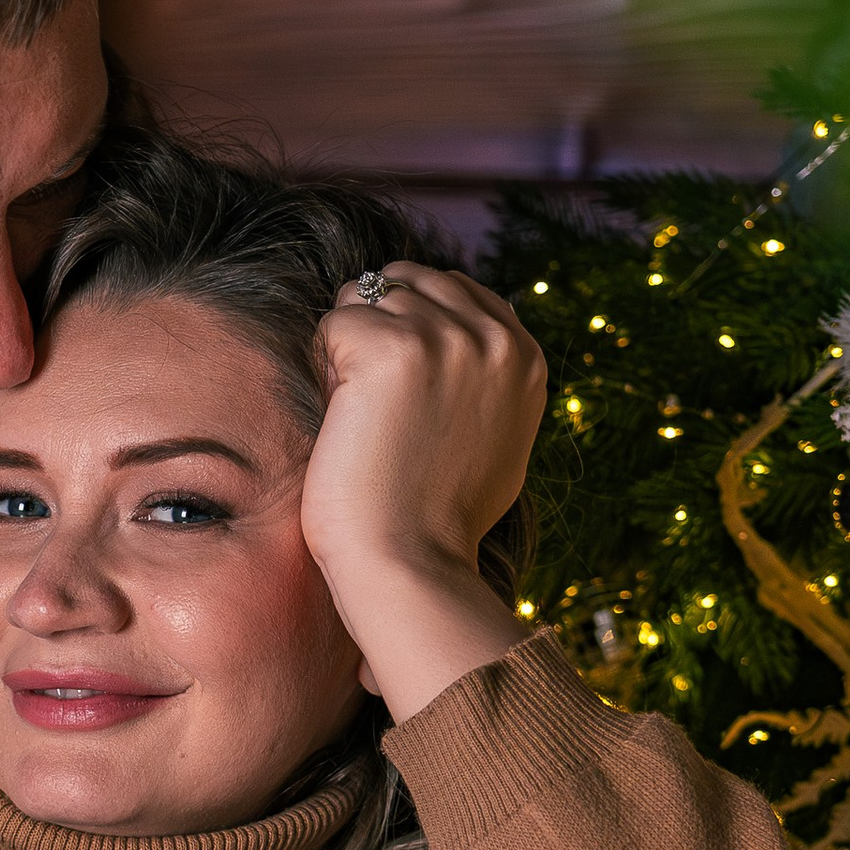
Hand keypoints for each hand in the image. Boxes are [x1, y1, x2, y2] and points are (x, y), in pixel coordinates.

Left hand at [297, 263, 546, 721]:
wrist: (413, 564)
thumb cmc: (441, 519)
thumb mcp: (497, 435)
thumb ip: (487, 378)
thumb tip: (461, 340)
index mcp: (525, 353)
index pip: (450, 288)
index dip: (407, 327)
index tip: (397, 389)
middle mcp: (494, 337)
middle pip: (403, 284)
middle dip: (374, 331)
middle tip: (374, 408)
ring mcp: (445, 338)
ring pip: (363, 300)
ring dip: (346, 352)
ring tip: (363, 419)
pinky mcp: (391, 349)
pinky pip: (332, 324)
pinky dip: (323, 369)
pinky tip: (345, 422)